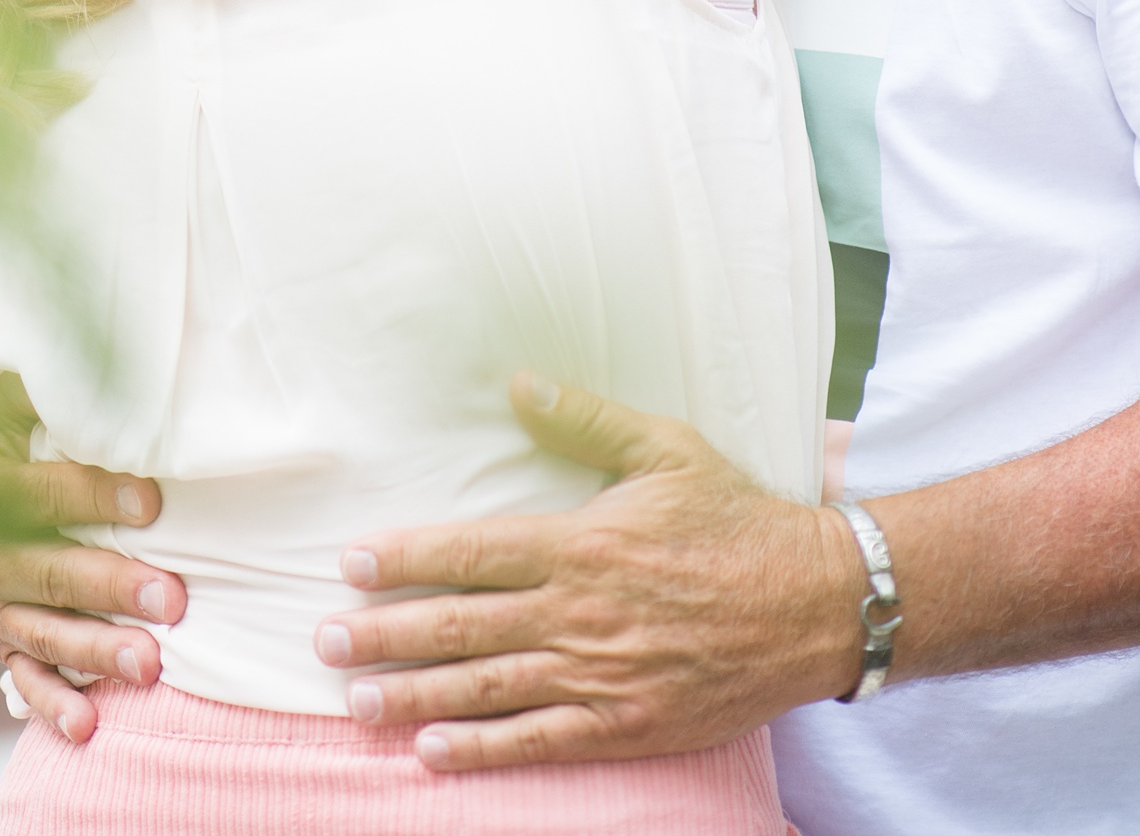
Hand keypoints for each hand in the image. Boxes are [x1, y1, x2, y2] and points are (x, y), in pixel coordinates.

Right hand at [0, 375, 183, 743]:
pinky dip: (55, 704)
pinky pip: (26, 678)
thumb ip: (53, 384)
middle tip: (173, 598)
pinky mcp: (2, 640)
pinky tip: (90, 726)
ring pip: (44, 632)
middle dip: (113, 587)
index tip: (152, 503)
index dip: (96, 496)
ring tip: (152, 664)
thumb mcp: (24, 402)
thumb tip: (95, 340)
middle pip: (50, 571)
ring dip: (97, 652)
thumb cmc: (26, 433)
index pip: (42, 492)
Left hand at [314, 374, 863, 771]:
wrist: (814, 602)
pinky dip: (483, 750)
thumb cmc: (735, 517)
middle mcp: (580, 611)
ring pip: (489, 689)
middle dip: (388, 633)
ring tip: (358, 700)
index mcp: (582, 542)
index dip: (406, 559)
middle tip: (325, 639)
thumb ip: (583, 420)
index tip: (352, 564)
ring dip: (417, 696)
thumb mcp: (665, 447)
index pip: (473, 552)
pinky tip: (434, 753)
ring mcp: (601, 673)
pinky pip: (541, 741)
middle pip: (463, 626)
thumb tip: (515, 385)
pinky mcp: (626, 722)